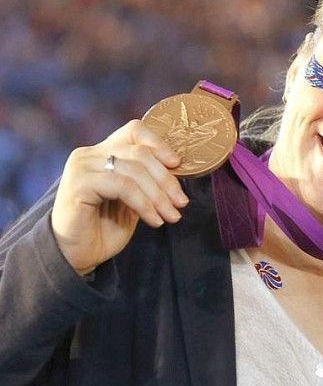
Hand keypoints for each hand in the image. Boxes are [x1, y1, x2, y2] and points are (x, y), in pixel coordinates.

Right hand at [51, 120, 187, 274]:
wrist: (78, 254)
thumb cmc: (106, 226)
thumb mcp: (134, 198)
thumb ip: (148, 180)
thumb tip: (178, 168)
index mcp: (103, 151)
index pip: (135, 131)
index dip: (159, 144)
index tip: (178, 165)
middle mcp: (89, 154)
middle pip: (140, 153)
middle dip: (166, 180)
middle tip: (181, 203)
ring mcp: (82, 167)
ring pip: (134, 171)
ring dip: (159, 196)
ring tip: (172, 216)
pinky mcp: (78, 184)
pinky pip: (123, 186)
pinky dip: (144, 204)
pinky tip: (154, 221)